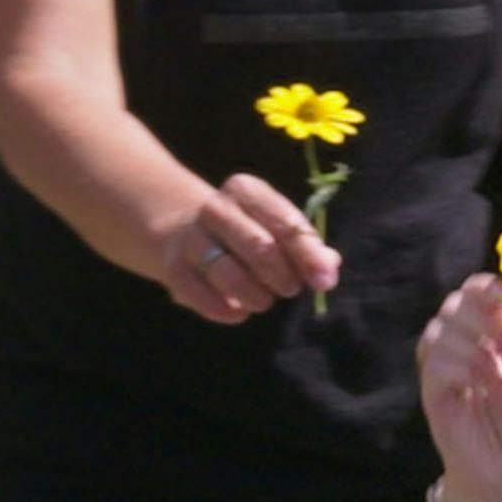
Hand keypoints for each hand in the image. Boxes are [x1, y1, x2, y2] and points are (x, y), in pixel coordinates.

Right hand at [159, 175, 340, 323]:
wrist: (177, 226)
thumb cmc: (243, 229)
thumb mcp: (273, 226)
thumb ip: (305, 246)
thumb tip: (329, 267)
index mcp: (246, 191)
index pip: (285, 222)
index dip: (309, 255)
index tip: (324, 281)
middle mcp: (216, 208)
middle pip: (260, 248)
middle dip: (282, 276)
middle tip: (289, 289)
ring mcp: (190, 238)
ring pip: (230, 275)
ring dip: (256, 296)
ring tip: (263, 300)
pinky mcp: (173, 269)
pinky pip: (205, 298)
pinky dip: (228, 311)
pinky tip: (238, 310)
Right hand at [418, 274, 501, 501]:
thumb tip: (497, 294)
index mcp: (491, 335)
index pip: (476, 293)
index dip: (484, 287)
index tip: (498, 296)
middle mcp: (463, 346)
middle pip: (454, 304)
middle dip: (478, 317)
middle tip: (500, 346)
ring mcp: (443, 368)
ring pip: (441, 330)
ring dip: (472, 346)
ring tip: (494, 375)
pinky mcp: (431, 392)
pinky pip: (434, 361)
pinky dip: (459, 367)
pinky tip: (477, 385)